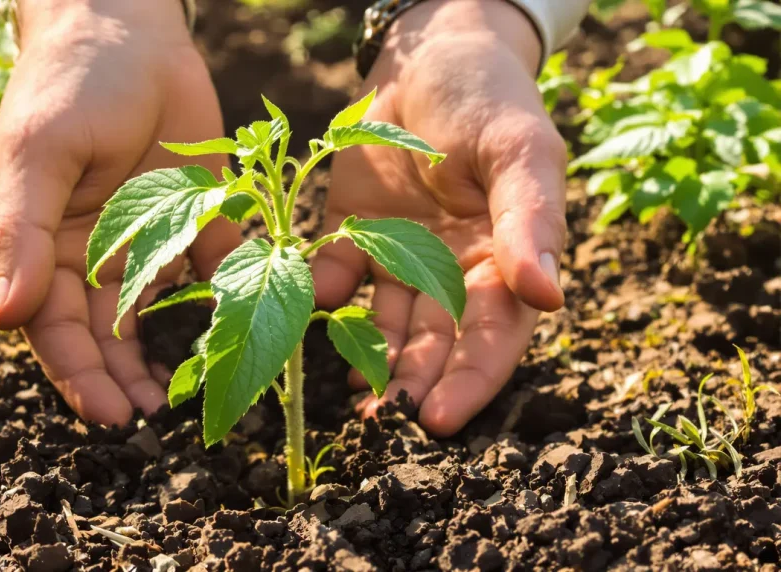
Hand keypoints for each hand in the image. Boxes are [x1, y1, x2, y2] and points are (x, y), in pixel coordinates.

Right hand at [0, 0, 239, 425]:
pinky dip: (213, 299)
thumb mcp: (38, 153)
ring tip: (170, 398)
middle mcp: (84, 250)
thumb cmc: (66, 84)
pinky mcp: (189, 216)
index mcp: (36, 241)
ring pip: (143, 313)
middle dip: (114, 376)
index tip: (104, 413)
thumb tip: (4, 318)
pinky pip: (202, 267)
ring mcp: (138, 236)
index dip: (74, 372)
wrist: (128, 27)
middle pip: (95, 331)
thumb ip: (22, 233)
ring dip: (153, 358)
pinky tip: (225, 331)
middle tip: (141, 418)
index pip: (50, 324)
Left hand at [313, 0, 566, 435]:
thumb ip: (532, 221)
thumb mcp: (519, 151)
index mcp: (503, 260)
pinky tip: (316, 307)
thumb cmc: (489, 97)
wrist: (429, 53)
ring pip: (384, 325)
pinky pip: (336, 279)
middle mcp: (451, 271)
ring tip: (353, 401)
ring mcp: (399, 257)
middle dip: (412, 384)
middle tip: (382, 422)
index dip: (469, 379)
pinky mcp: (352, 235)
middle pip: (434, 342)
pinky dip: (324, 297)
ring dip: (369, 361)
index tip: (436, 418)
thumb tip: (548, 296)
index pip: (492, 335)